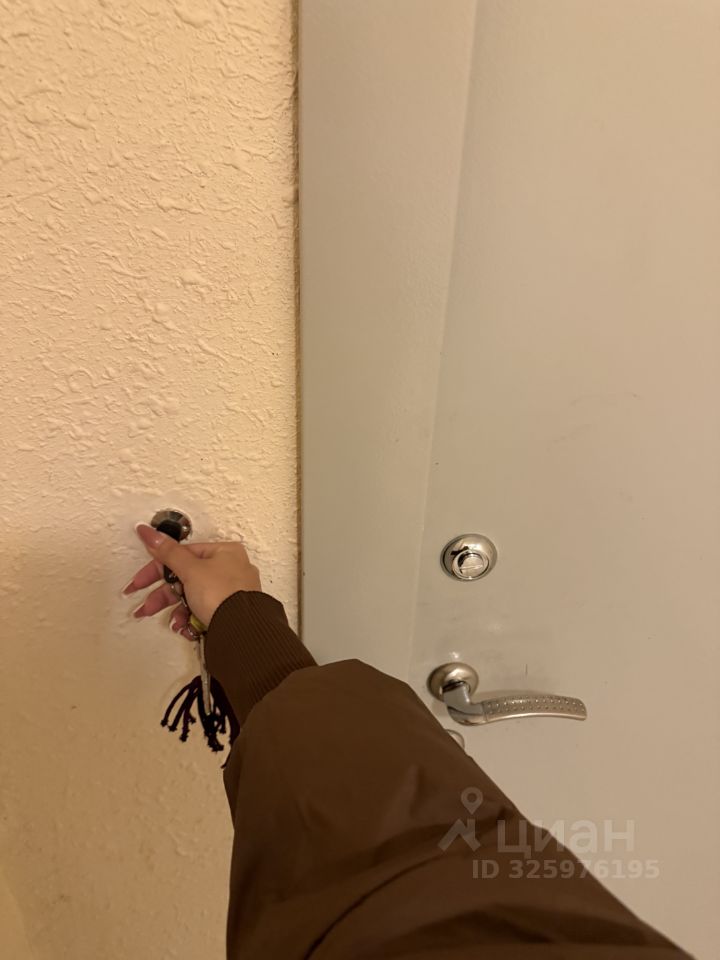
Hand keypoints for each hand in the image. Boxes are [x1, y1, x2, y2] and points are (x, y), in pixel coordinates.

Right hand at [124, 524, 261, 636]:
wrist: (240, 630)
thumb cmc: (223, 595)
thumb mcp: (191, 570)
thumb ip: (168, 552)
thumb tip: (150, 533)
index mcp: (224, 552)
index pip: (182, 555)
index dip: (157, 568)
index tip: (139, 581)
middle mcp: (230, 569)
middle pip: (185, 578)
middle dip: (164, 596)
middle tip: (146, 607)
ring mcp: (230, 591)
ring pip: (193, 597)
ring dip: (178, 610)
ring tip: (175, 623)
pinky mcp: (229, 611)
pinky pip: (204, 611)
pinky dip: (192, 619)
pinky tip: (188, 627)